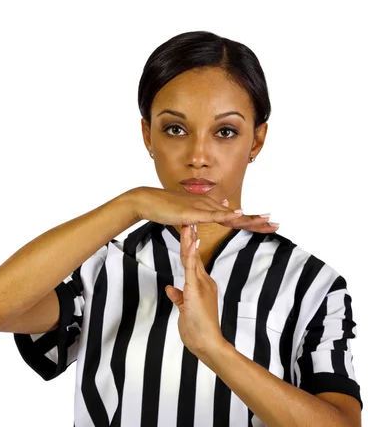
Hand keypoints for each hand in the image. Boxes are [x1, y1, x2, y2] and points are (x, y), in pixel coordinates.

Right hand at [131, 186, 278, 232]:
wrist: (149, 201)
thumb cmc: (166, 208)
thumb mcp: (189, 213)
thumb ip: (205, 213)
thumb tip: (222, 207)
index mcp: (211, 209)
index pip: (236, 217)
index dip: (253, 221)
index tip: (268, 225)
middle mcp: (210, 206)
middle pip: (239, 216)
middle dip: (258, 221)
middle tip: (277, 224)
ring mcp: (203, 208)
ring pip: (230, 215)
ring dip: (249, 218)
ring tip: (267, 220)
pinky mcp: (193, 212)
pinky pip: (212, 215)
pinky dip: (226, 215)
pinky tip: (239, 214)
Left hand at [164, 223, 226, 356]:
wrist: (207, 342)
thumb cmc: (198, 330)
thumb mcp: (184, 310)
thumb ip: (179, 298)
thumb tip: (170, 288)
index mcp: (202, 285)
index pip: (193, 262)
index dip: (190, 246)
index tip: (187, 231)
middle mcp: (204, 282)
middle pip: (194, 255)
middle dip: (190, 237)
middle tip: (187, 218)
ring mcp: (201, 285)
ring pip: (193, 258)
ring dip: (189, 240)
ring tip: (187, 224)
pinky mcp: (196, 289)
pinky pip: (191, 268)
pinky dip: (190, 254)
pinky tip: (190, 242)